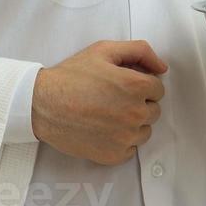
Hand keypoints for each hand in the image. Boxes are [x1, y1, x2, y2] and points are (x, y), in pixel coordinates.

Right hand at [32, 40, 166, 165]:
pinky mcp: (114, 155)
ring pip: (145, 131)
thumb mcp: (104, 50)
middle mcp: (135, 113)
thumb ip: (139, 51)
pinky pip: (131, 149)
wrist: (43, 104)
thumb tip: (162, 67)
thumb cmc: (72, 75)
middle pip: (154, 110)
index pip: (158, 89)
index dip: (142, 84)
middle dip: (139, 102)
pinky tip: (104, 129)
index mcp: (136, 86)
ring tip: (108, 114)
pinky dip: (122, 141)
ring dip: (133, 123)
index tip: (124, 84)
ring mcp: (125, 137)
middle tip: (114, 98)